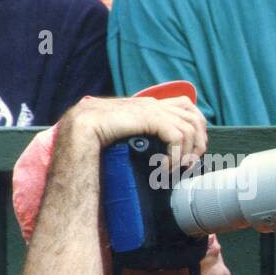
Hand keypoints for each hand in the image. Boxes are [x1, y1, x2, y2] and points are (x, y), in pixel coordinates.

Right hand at [61, 95, 206, 177]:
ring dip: (186, 155)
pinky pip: (176, 136)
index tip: (191, 153)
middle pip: (194, 116)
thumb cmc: (97, 143)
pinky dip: (176, 156)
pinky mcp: (146, 117)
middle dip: (198, 143)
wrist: (76, 135)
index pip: (187, 107)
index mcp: (147, 105)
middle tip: (188, 165)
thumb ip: (145, 135)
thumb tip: (166, 151)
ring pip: (188, 129)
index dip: (197, 129)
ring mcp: (148, 108)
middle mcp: (150, 103)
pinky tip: (164, 169)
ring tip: (172, 171)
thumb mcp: (128, 136)